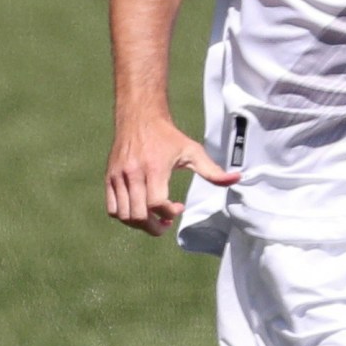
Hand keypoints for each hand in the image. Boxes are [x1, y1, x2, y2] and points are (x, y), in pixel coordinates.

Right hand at [105, 113, 240, 236]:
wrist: (139, 117)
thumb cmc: (167, 136)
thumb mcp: (192, 151)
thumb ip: (213, 171)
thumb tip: (237, 179)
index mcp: (154, 168)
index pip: (157, 204)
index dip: (169, 213)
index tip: (179, 207)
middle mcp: (133, 173)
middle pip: (139, 215)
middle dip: (155, 227)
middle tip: (165, 223)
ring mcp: (118, 177)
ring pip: (124, 216)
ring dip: (140, 225)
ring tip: (152, 219)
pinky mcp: (109, 178)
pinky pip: (112, 209)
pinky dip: (125, 216)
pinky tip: (138, 210)